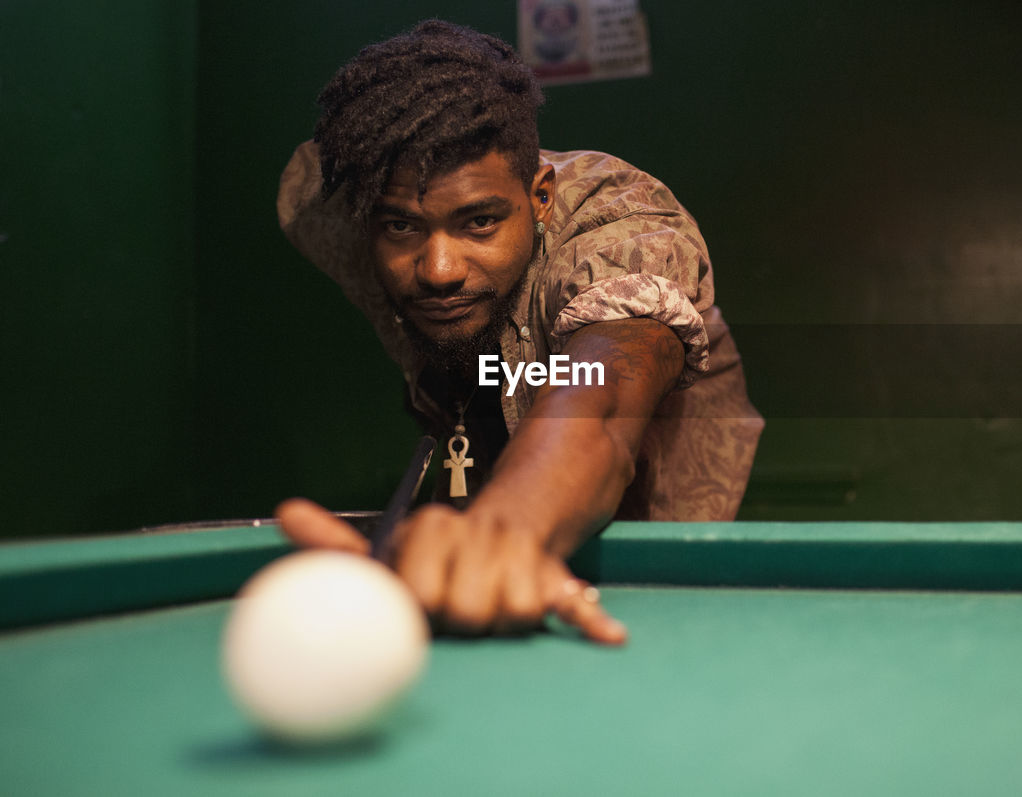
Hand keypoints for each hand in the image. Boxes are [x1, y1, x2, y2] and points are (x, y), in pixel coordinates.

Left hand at [274, 498, 626, 644]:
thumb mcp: (386, 546)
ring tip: (490, 608)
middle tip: (456, 610)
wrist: (509, 521)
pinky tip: (608, 639)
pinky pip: (577, 604)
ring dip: (502, 625)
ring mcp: (525, 557)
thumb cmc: (436, 553)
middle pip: (467, 611)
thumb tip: (284, 512)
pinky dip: (591, 621)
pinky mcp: (559, 579)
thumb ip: (335, 545)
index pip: (420, 591)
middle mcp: (482, 535)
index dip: (417, 606)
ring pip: (513, 615)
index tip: (417, 604)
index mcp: (435, 527)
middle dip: (461, 621)